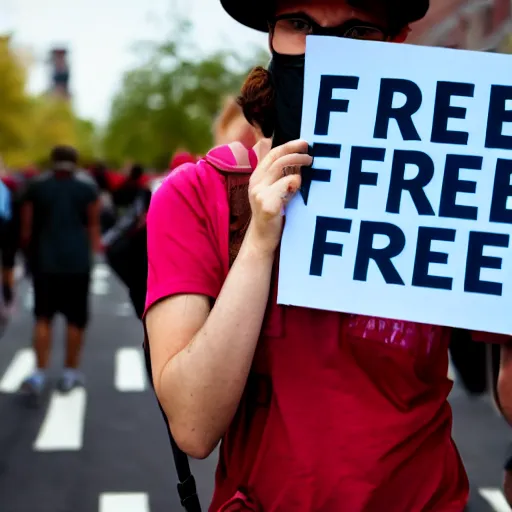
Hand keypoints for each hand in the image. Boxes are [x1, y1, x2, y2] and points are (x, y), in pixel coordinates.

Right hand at [246, 139, 311, 255]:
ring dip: (298, 164)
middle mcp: (255, 184)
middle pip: (276, 158)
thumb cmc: (274, 214)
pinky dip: (294, 182)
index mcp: (257, 178)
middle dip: (295, 152)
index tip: (305, 142)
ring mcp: (259, 194)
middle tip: (311, 155)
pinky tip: (299, 187)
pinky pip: (284, 186)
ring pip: (279, 169)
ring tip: (310, 165)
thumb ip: (281, 175)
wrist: (263, 239)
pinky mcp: (267, 206)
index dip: (288, 145)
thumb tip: (297, 159)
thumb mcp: (276, 191)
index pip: (272, 154)